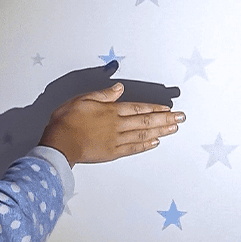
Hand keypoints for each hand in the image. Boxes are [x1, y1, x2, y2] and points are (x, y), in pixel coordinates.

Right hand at [39, 82, 184, 163]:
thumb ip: (103, 94)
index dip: (155, 108)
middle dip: (166, 119)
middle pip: (146, 121)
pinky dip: (146, 146)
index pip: (139, 108)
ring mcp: (116, 140)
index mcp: (111, 110)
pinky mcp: (112, 152)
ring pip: (143, 135)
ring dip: (160, 131)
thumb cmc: (67, 120)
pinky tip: (155, 143)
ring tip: (174, 129)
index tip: (169, 108)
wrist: (59, 143)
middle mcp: (117, 125)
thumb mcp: (82, 99)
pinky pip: (133, 148)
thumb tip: (118, 89)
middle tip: (181, 118)